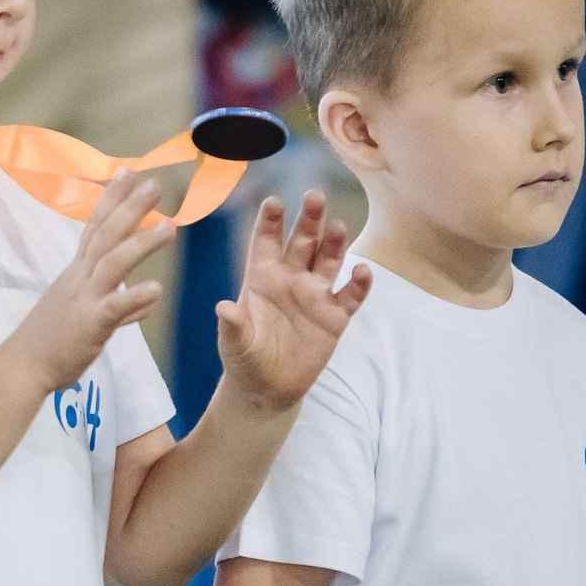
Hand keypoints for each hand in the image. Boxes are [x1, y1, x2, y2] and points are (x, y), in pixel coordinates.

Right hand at [7, 172, 168, 390]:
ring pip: (113, 263)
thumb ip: (118, 306)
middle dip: (130, 208)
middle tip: (154, 184)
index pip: (95, 227)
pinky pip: (114, 308)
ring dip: (142, 243)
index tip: (128, 172)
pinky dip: (135, 297)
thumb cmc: (53, 341)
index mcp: (78, 272)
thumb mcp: (85, 316)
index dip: (112, 199)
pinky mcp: (89, 324)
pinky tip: (157, 289)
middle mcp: (80, 278)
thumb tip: (144, 301)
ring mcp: (84, 299)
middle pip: (106, 235)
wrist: (24, 367)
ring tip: (170, 227)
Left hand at [213, 194, 369, 414]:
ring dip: (335, 242)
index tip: (273, 202)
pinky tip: (362, 271)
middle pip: (302, 241)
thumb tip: (223, 309)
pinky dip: (359, 283)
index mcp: (261, 277)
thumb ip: (232, 326)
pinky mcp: (334, 316)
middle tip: (314, 196)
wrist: (267, 389)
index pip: (266, 242)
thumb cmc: (244, 359)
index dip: (270, 222)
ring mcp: (314, 295)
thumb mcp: (234, 344)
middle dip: (309, 219)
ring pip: (329, 260)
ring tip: (338, 227)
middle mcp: (290, 279)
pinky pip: (350, 295)